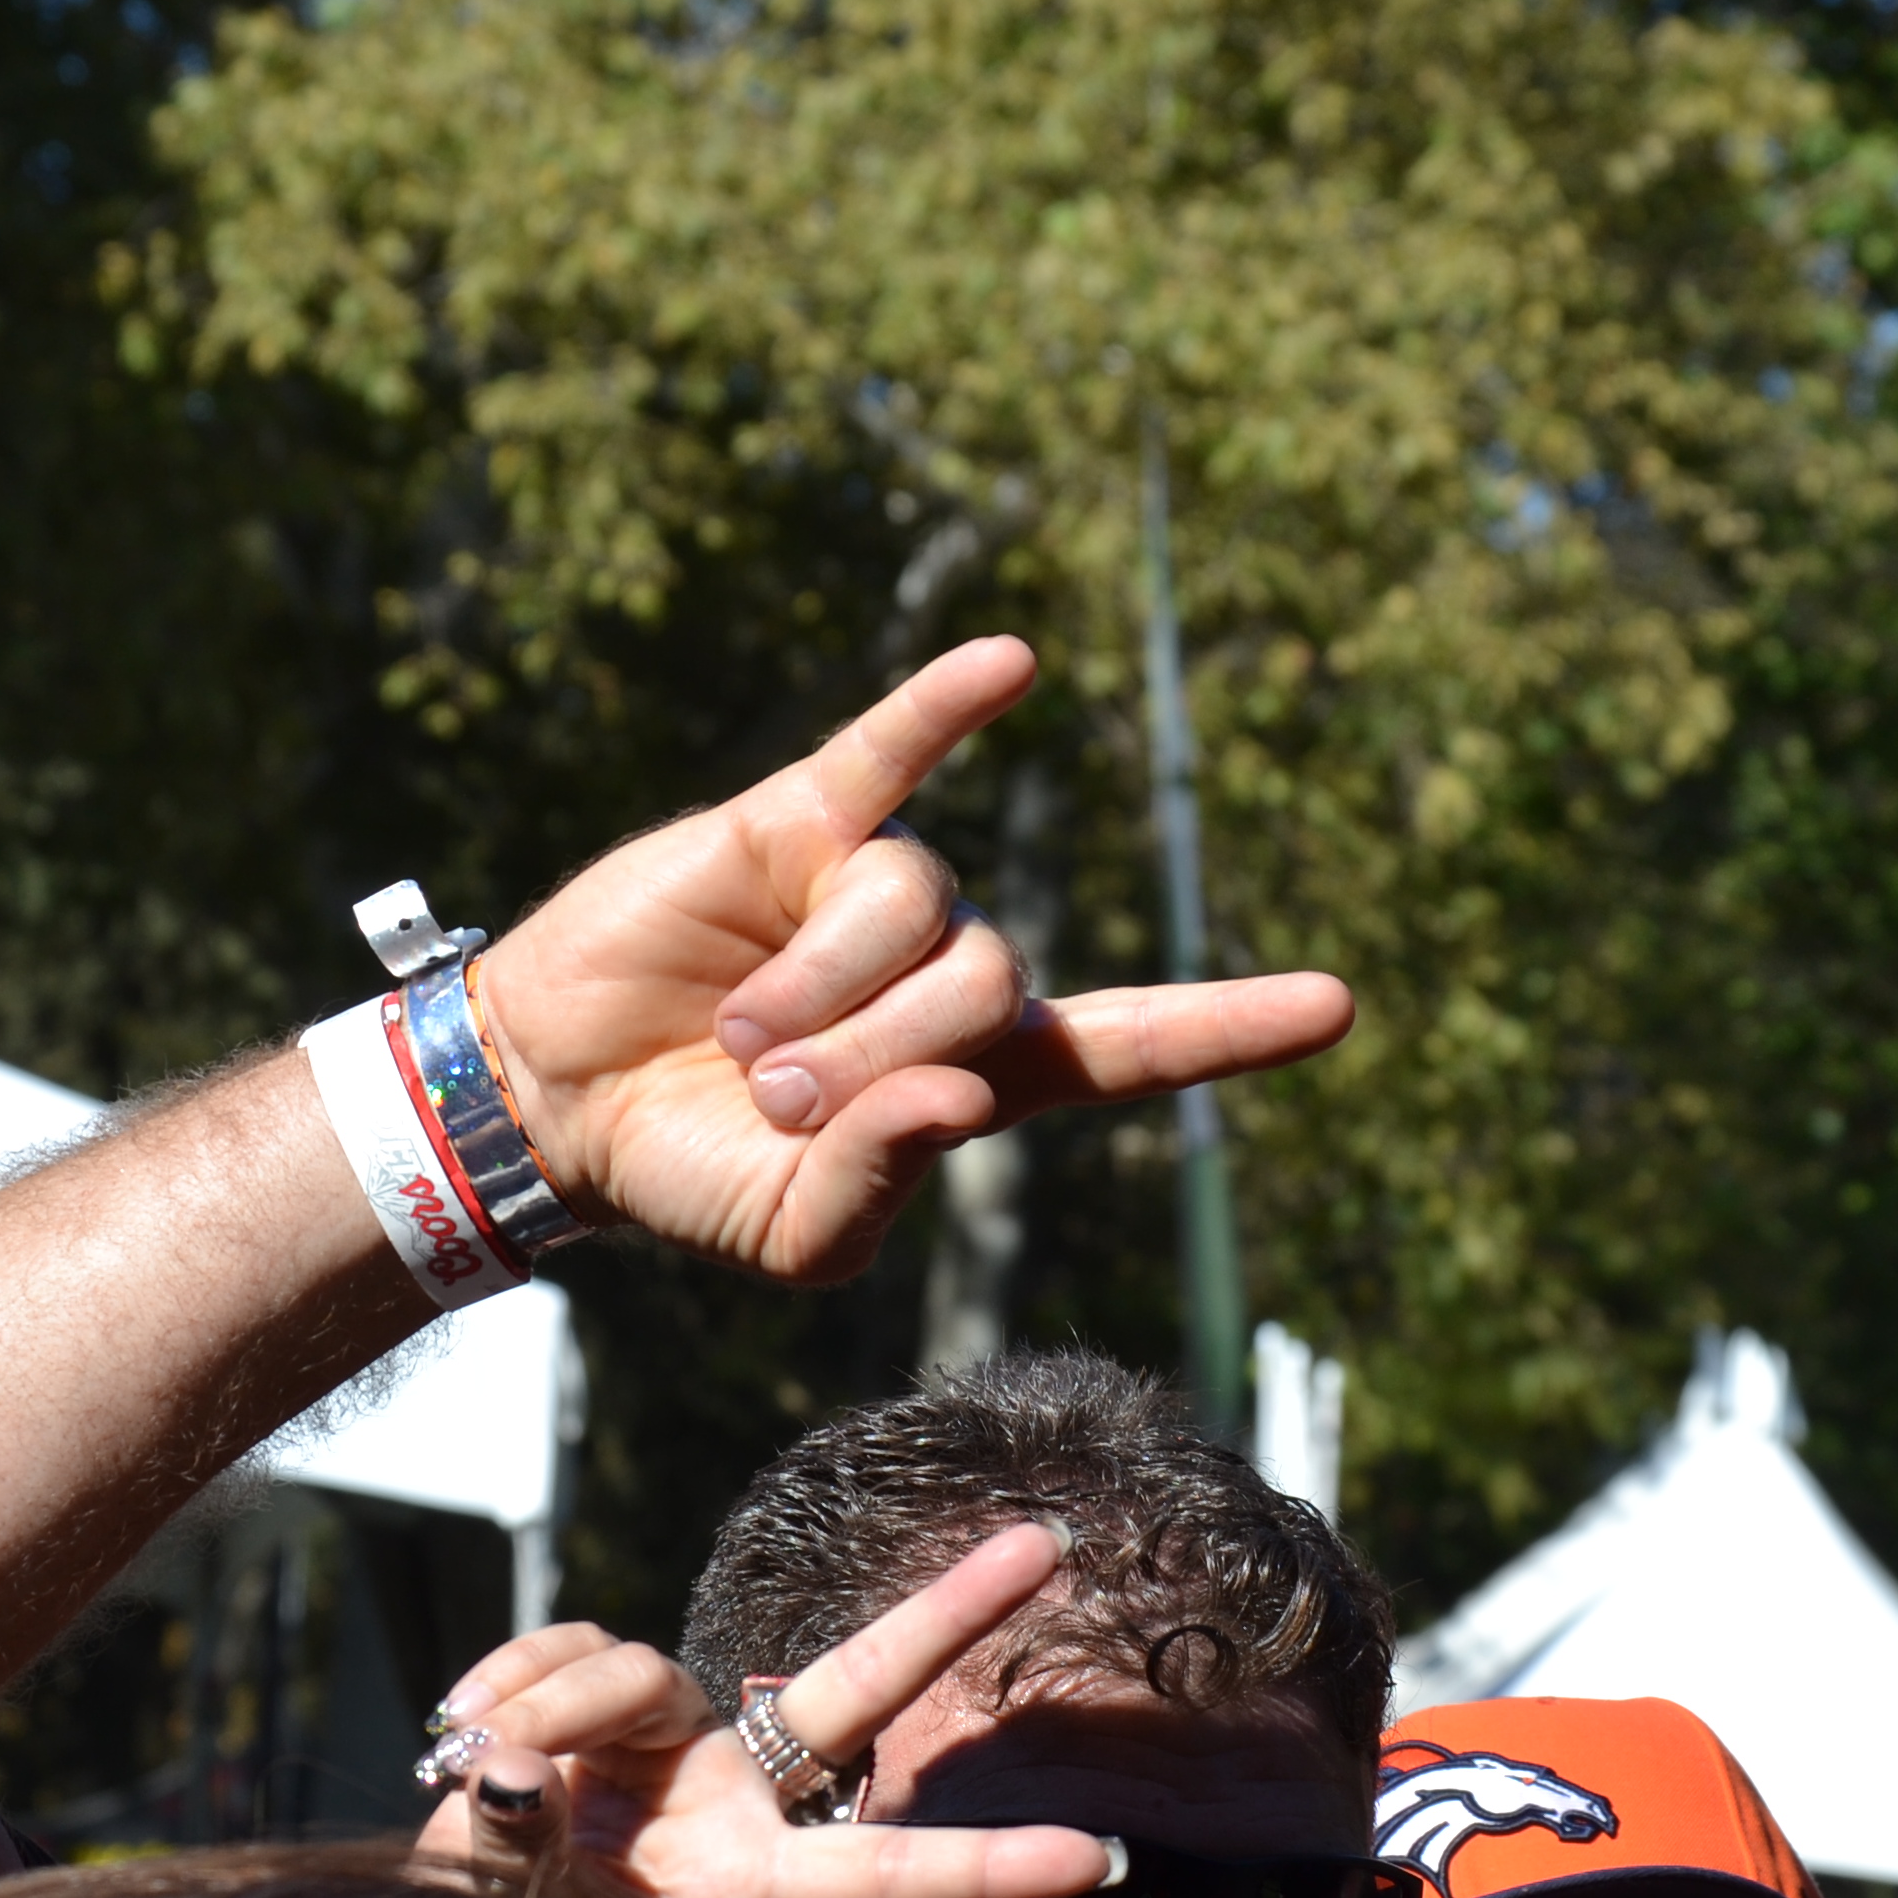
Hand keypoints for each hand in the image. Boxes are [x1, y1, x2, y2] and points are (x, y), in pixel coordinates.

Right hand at [416, 1521, 1116, 1897]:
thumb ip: (534, 1873)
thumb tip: (523, 1784)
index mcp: (746, 1881)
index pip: (886, 1872)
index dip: (991, 1867)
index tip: (1108, 1861)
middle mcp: (733, 1793)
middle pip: (862, 1684)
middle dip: (951, 1613)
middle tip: (1050, 1543)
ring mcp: (674, 1735)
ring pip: (638, 1671)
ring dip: (554, 1711)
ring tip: (484, 1770)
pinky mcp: (601, 1689)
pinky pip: (569, 1646)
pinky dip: (510, 1683)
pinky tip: (457, 1730)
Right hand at [474, 638, 1351, 1281]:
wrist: (561, 1097)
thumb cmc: (696, 1171)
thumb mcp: (791, 1233)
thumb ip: (878, 1187)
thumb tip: (956, 1101)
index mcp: (977, 1076)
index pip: (1126, 1046)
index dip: (1226, 1028)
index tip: (1336, 1005)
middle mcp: (950, 971)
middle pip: (993, 984)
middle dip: (877, 1054)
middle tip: (774, 1094)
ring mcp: (877, 889)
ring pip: (922, 908)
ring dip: (824, 990)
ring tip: (737, 1034)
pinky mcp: (801, 820)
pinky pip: (893, 750)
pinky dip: (948, 706)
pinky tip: (1014, 664)